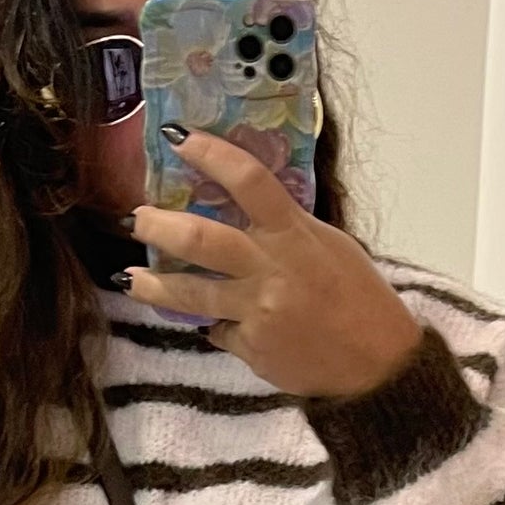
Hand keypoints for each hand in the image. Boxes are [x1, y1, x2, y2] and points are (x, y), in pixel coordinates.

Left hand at [124, 130, 422, 398]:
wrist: (377, 367)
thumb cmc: (359, 299)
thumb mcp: (330, 247)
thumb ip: (286, 229)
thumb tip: (242, 210)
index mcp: (296, 235)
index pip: (249, 180)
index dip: (210, 154)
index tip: (176, 137)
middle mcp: (272, 270)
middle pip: (201, 240)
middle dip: (159, 227)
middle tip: (135, 218)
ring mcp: (258, 312)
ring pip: (190, 294)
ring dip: (151, 285)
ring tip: (127, 278)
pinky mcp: (251, 348)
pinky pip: (217, 330)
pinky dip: (213, 324)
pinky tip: (211, 323)